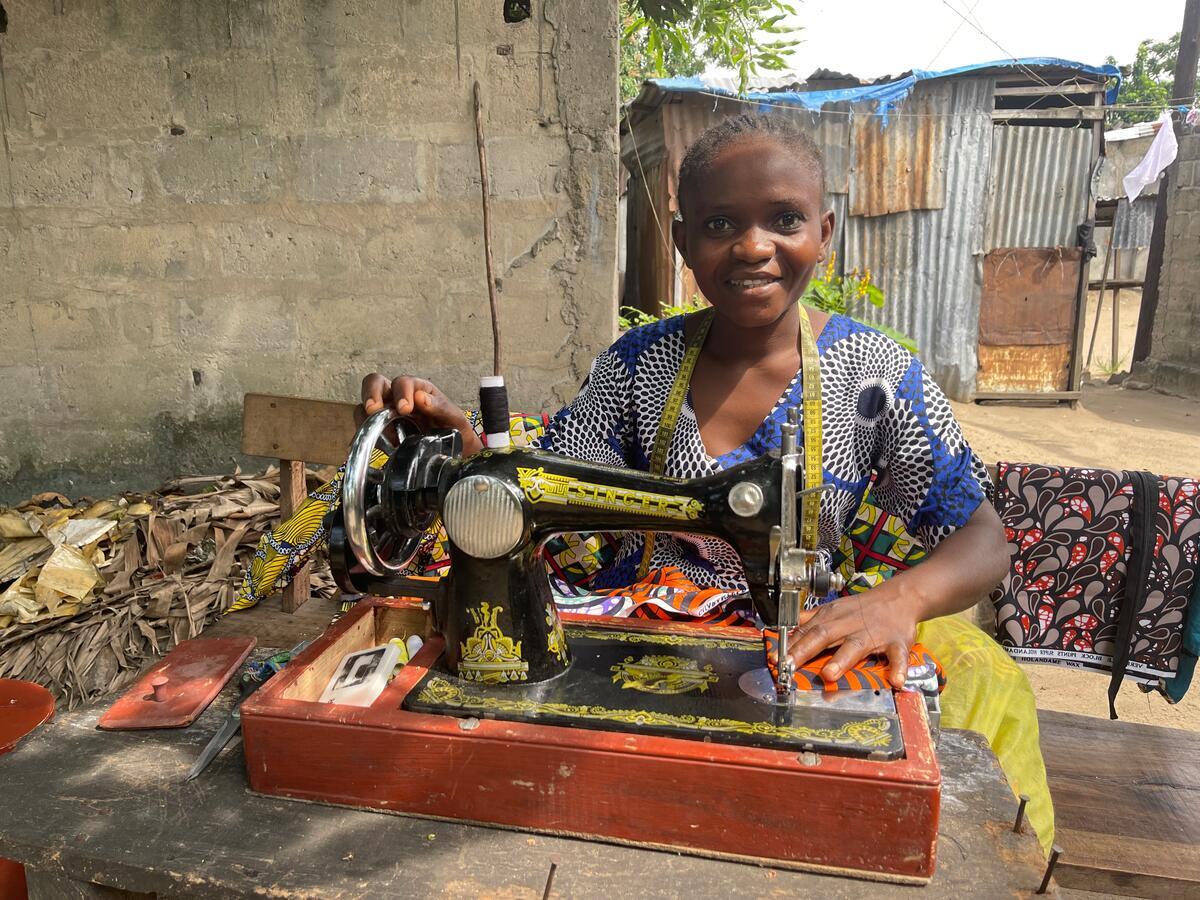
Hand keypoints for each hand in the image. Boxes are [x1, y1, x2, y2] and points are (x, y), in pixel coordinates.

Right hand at [357, 374, 482, 455]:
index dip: (401, 392)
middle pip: (374, 383)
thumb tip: (420, 397)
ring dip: (366, 419)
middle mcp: (397, 397)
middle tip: (374, 410)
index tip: (405, 409)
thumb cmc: (455, 431)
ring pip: (364, 407)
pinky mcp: (379, 432)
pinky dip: (363, 437)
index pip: (402, 382)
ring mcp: (385, 414)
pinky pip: (363, 430)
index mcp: (417, 389)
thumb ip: (440, 407)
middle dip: (371, 394)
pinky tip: (370, 446)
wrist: (455, 453)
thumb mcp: (455, 419)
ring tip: (377, 435)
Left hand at [785, 581, 921, 688]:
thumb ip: (809, 619)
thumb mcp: (834, 609)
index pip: (806, 631)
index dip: (790, 645)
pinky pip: (898, 656)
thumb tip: (785, 626)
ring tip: (829, 674)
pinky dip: (898, 668)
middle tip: (790, 666)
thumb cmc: (862, 608)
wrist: (899, 598)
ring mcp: (873, 634)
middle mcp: (849, 625)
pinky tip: (895, 681)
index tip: (775, 658)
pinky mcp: (896, 643)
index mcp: (832, 618)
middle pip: (823, 636)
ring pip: (855, 647)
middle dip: (805, 651)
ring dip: (842, 660)